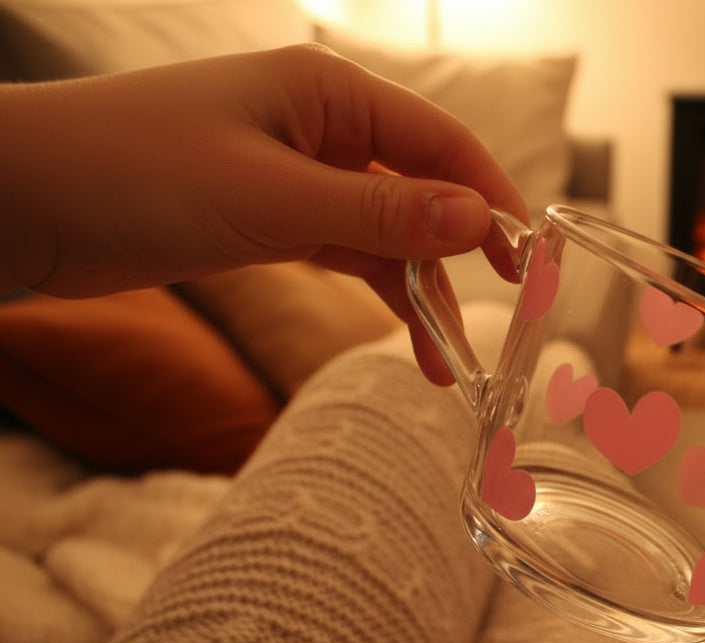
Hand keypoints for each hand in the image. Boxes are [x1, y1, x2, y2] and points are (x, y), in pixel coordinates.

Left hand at [0, 44, 529, 383]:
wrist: (20, 203)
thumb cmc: (135, 174)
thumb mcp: (272, 199)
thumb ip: (381, 211)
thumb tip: (478, 219)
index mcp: (328, 92)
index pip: (441, 143)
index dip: (492, 200)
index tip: (529, 263)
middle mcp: (319, 127)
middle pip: (420, 190)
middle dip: (459, 257)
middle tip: (500, 320)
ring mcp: (294, 174)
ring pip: (385, 232)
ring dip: (416, 292)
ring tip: (445, 363)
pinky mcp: (267, 219)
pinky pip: (345, 253)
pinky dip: (374, 293)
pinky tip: (402, 335)